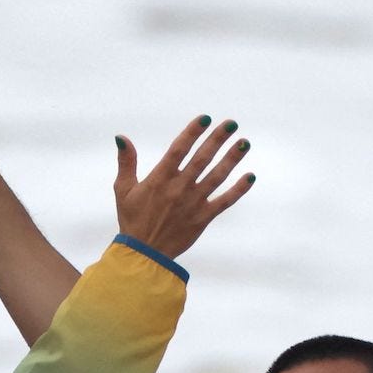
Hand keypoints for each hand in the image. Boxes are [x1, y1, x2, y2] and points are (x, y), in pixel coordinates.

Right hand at [114, 116, 253, 259]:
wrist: (144, 253)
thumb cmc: (133, 219)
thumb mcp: (123, 189)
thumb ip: (126, 162)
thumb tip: (122, 137)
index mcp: (160, 179)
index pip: (179, 149)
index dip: (193, 132)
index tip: (205, 118)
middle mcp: (179, 188)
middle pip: (202, 158)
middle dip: (218, 139)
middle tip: (232, 124)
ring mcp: (193, 203)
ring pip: (217, 176)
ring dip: (231, 159)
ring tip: (244, 143)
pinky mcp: (203, 218)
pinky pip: (224, 201)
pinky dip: (238, 190)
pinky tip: (250, 177)